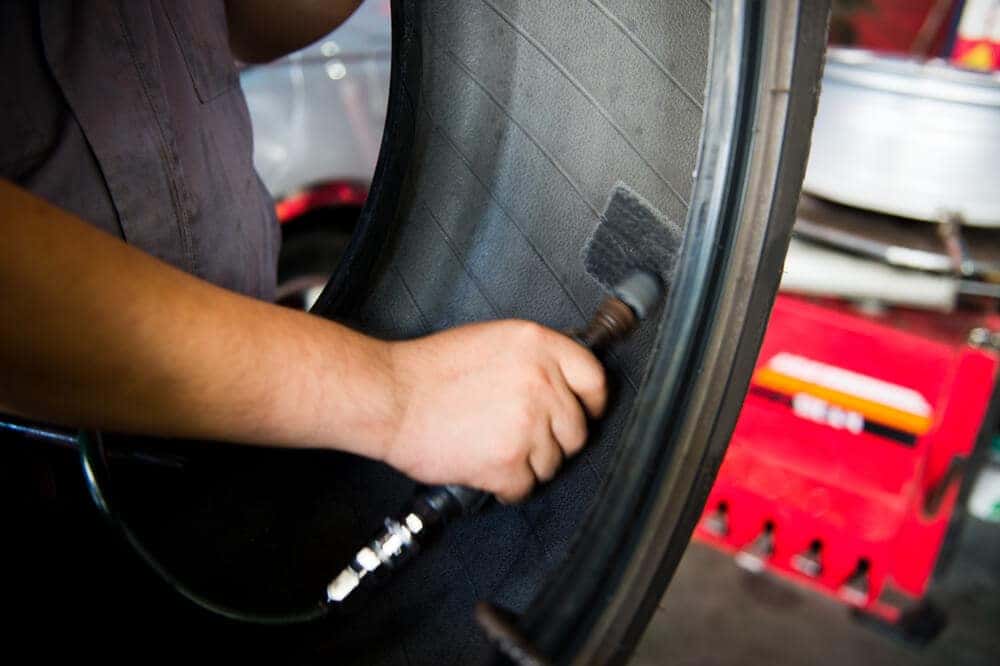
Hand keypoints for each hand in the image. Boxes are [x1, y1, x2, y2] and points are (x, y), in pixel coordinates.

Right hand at [383, 320, 606, 502]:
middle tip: (523, 438)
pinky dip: (506, 487)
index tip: (584, 413)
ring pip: (553, 462)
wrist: (390, 397)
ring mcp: (527, 423)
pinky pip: (525, 487)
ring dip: (527, 464)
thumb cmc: (429, 371)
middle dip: (554, 440)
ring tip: (494, 448)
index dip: (591, 402)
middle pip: (577, 429)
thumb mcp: (491, 340)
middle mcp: (540, 381)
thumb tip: (561, 380)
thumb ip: (533, 358)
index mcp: (537, 345)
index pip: (594, 379)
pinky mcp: (509, 460)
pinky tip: (485, 469)